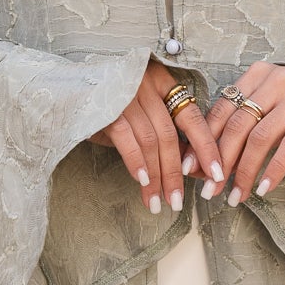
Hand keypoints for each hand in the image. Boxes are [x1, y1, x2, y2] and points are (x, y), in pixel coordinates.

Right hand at [89, 58, 224, 214]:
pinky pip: (127, 138)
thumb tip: (191, 168)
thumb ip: (163, 135)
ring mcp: (126, 93)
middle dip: (176, 174)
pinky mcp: (105, 105)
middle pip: (170, 136)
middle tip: (178, 202)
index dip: (207, 148)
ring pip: (150, 141)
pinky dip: (136, 162)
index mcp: (163, 83)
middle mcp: (147, 85)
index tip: (217, 176)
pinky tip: (142, 181)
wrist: (66, 85)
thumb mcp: (139, 114)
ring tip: (157, 202)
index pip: (193, 118)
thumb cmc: (107, 102)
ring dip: (156, 177)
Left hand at [203, 62, 284, 204]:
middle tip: (210, 190)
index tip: (191, 169)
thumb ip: (238, 124)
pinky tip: (262, 188)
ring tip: (236, 196)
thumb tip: (201, 162)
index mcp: (258, 74)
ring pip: (260, 138)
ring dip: (244, 172)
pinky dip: (273, 170)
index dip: (204, 141)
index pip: (222, 109)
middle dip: (220, 162)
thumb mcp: (268, 105)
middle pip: (238, 125)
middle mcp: (278, 80)